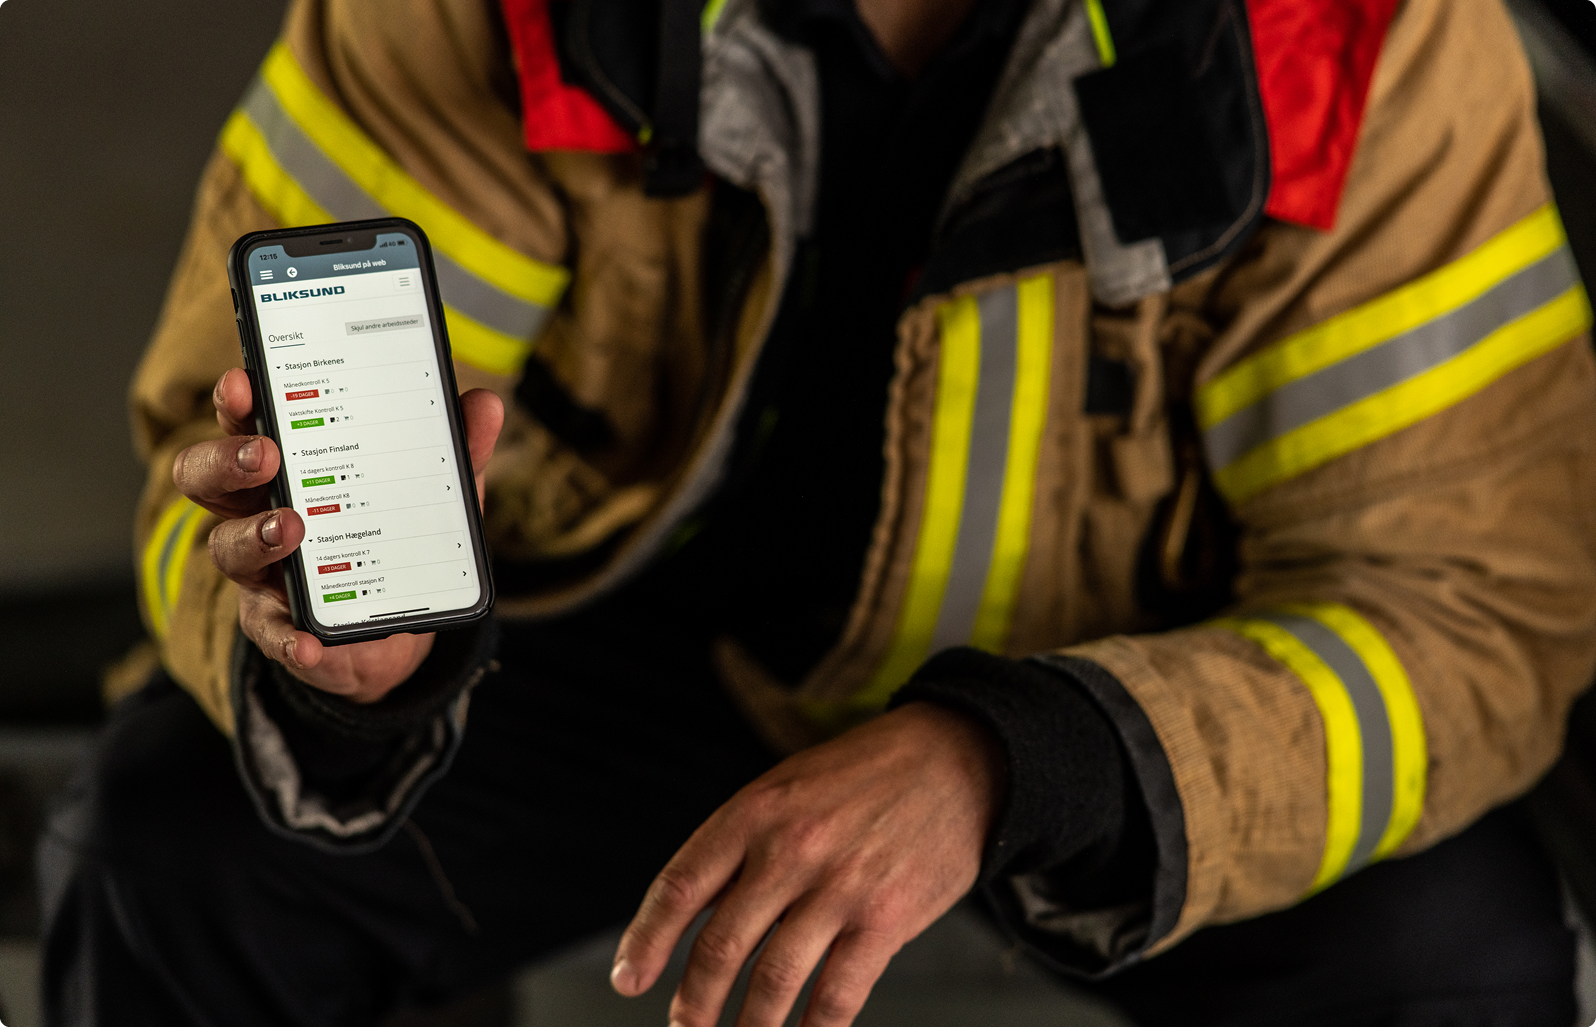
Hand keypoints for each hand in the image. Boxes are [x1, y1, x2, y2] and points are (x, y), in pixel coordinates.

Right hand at [171, 367, 503, 702]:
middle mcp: (258, 510)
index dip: (235, 404)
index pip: (246, 424)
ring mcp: (262, 570)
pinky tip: (309, 640)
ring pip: (227, 548)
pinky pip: (273, 633)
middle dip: (226, 461)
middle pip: (207, 479)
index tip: (243, 382)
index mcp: (289, 464)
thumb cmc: (400, 532)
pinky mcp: (281, 626)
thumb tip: (484, 404)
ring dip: (253, 536)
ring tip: (290, 528)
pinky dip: (289, 636)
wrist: (402, 622)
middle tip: (266, 454)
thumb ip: (455, 447)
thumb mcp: (434, 488)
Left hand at [611, 702, 1005, 1026]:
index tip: (628, 980)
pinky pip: (838, 994)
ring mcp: (841, 887)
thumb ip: (744, 847)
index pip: (682, 885)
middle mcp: (791, 849)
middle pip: (722, 945)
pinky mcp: (888, 919)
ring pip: (774, 980)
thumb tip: (700, 918)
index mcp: (756, 810)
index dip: (646, 940)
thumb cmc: (864, 775)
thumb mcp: (788, 786)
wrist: (955, 758)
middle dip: (694, 1001)